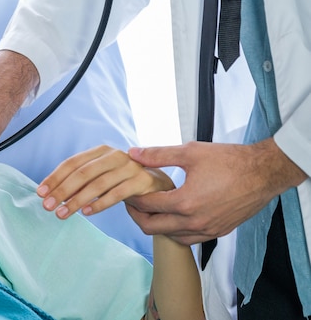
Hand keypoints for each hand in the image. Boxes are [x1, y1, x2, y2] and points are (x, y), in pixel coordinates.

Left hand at [37, 145, 174, 218]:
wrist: (158, 188)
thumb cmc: (122, 183)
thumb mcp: (100, 178)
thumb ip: (79, 182)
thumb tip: (49, 193)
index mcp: (100, 151)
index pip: (72, 163)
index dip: (55, 177)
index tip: (40, 192)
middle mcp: (114, 155)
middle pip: (82, 173)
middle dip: (62, 190)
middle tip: (47, 206)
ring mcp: (129, 166)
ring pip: (97, 184)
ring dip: (76, 200)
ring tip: (62, 213)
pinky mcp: (142, 180)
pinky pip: (116, 194)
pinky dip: (99, 204)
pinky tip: (86, 212)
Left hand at [126, 138, 306, 244]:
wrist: (264, 172)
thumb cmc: (230, 160)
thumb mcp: (190, 152)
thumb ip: (158, 155)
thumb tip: (133, 153)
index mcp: (185, 202)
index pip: (147, 205)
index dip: (132, 197)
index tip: (126, 190)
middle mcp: (194, 222)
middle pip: (152, 228)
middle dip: (137, 215)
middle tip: (131, 202)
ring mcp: (207, 230)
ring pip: (170, 237)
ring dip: (156, 225)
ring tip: (151, 208)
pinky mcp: (219, 232)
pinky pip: (189, 239)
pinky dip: (175, 231)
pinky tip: (172, 216)